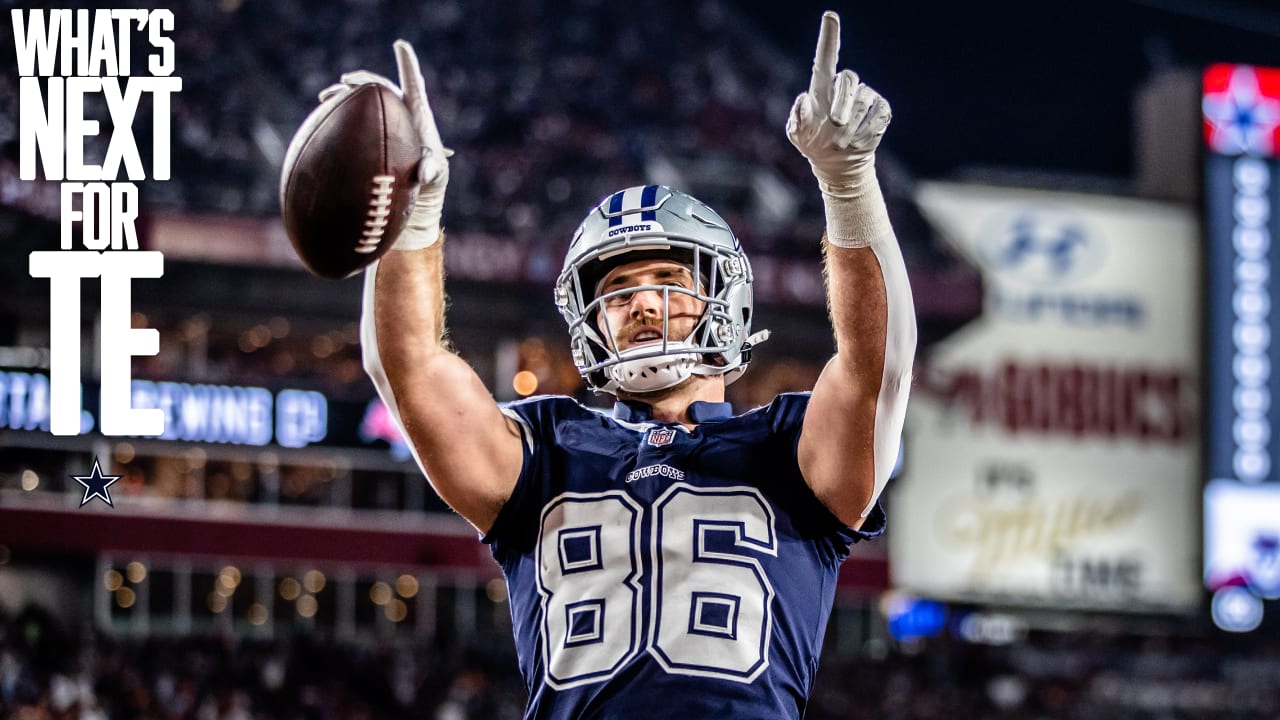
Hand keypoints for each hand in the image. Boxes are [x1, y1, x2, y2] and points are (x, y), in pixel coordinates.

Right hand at [320, 40, 449, 249]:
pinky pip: (351, 121)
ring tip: (326, 97)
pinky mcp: (368, 136)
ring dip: (344, 95)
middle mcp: (399, 114)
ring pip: (362, 102)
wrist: (412, 197)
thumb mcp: (434, 178)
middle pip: (381, 88)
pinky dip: (335, 116)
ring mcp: (382, 124)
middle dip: (363, 80)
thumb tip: (424, 172)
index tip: (400, 45)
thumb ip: (431, 171)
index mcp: (417, 115)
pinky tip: (319, 118)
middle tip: (345, 81)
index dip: (408, 64)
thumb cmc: (429, 185)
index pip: (413, 84)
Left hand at [786, 11, 890, 197]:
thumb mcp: (798, 135)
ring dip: (851, 126)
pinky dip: (866, 133)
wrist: (836, 161)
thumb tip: (802, 99)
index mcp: (821, 88)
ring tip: (841, 141)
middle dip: (841, 103)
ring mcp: (865, 96)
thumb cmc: (812, 142)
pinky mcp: (881, 110)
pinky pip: (878, 115)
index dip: (829, 38)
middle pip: (847, 80)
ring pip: (863, 101)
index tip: (830, 17)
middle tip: (835, 124)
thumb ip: (797, 119)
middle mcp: (843, 87)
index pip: (825, 59)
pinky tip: (857, 141)